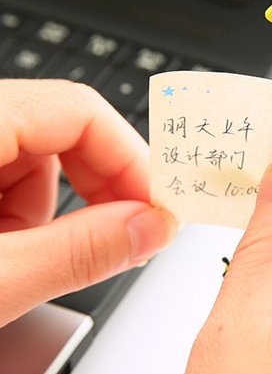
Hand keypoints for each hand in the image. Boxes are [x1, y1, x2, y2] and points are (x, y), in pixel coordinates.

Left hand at [0, 80, 176, 326]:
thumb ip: (76, 253)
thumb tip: (151, 229)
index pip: (79, 109)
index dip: (130, 159)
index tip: (155, 211)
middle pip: (62, 133)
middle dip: (95, 193)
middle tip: (116, 241)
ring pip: (34, 162)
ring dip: (46, 215)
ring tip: (22, 264)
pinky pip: (3, 180)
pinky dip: (16, 219)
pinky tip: (2, 255)